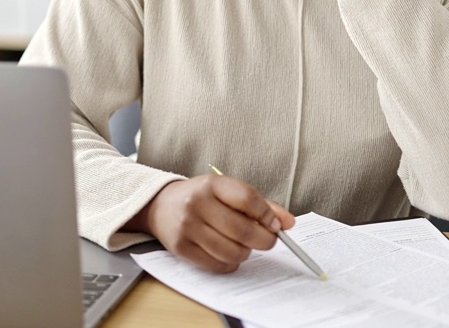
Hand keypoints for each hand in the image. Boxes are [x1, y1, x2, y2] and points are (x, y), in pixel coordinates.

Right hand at [128, 174, 294, 272]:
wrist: (160, 206)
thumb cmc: (201, 198)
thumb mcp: (227, 192)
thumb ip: (259, 205)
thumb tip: (288, 223)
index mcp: (212, 184)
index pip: (247, 198)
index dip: (268, 214)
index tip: (278, 225)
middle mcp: (197, 204)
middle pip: (243, 230)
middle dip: (264, 240)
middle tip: (269, 240)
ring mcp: (188, 227)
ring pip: (232, 251)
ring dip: (246, 253)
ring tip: (243, 245)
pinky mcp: (182, 248)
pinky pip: (217, 265)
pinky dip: (231, 263)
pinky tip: (228, 253)